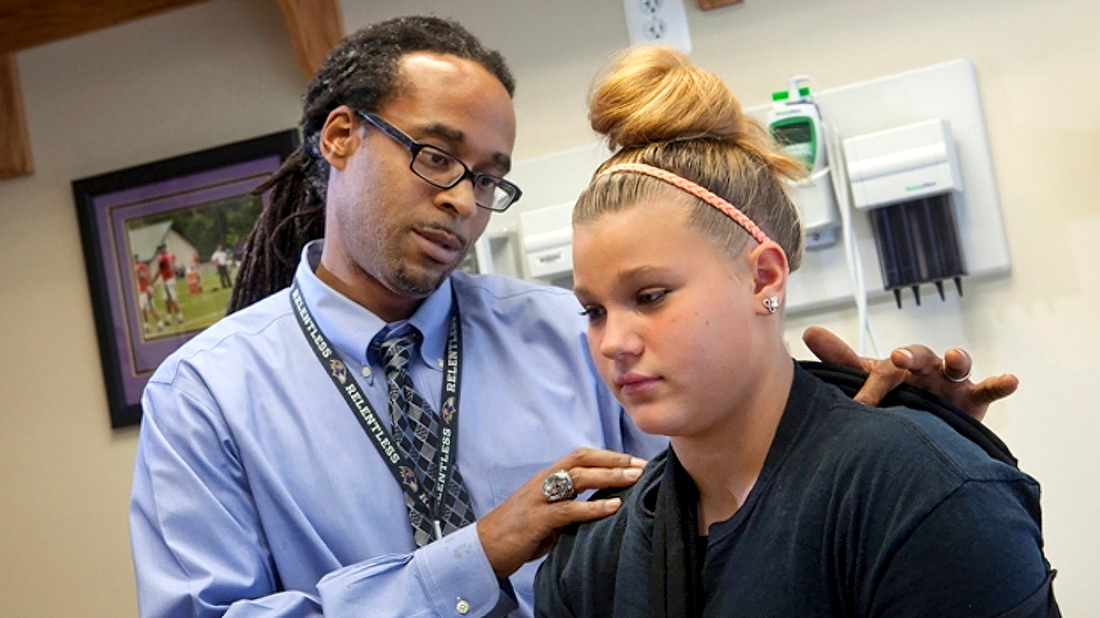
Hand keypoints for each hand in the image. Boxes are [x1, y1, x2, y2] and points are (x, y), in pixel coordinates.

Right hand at [476, 448, 645, 577]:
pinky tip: (613, 506)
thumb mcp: (547, 512)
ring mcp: (539, 499)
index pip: (580, 456)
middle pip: (582, 461)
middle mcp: (543, 481)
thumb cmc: (518, 531)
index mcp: (546, 477)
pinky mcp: (536, 519)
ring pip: (578, 478)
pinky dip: (593, 507)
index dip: (608, 456)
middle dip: (614, 462)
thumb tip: (602, 503)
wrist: (484, 548)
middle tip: (641, 466)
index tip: (633, 461)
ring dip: (609, 478)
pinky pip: (569, 509)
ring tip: (633, 480)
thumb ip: (569, 504)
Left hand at [802, 326, 1018, 422]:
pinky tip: (1010, 380)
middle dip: (912, 356)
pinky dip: (1000, 384)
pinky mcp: (974, 402)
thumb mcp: (868, 380)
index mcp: (900, 365)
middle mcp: (926, 369)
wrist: (923, 430)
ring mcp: (951, 385)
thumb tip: (809, 332)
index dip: (880, 373)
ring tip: (956, 358)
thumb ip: (841, 360)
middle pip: (921, 356)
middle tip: (899, 358)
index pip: (889, 364)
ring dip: (958, 359)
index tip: (870, 386)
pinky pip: (989, 390)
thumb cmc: (895, 397)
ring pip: (957, 366)